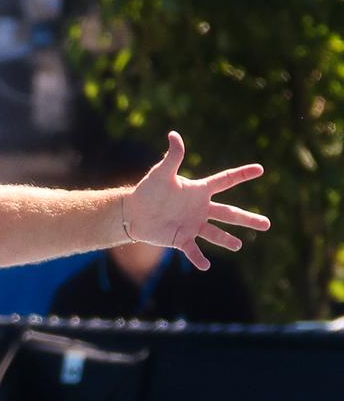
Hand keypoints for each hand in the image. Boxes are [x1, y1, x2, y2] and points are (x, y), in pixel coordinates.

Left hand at [122, 131, 269, 270]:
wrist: (133, 212)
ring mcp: (193, 225)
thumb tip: (173, 135)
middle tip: (267, 224)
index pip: (225, 180)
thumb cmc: (148, 190)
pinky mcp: (181, 239)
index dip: (242, 174)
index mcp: (200, 190)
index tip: (260, 169)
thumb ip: (173, 156)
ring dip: (227, 240)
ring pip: (216, 233)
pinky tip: (206, 266)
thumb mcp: (161, 173)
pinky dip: (198, 258)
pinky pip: (193, 250)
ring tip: (239, 246)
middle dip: (248, 219)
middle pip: (229, 213)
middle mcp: (201, 208)